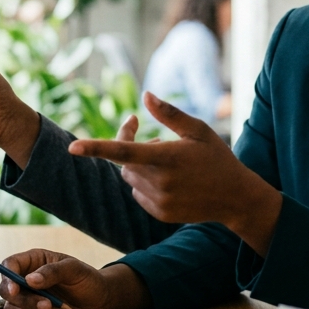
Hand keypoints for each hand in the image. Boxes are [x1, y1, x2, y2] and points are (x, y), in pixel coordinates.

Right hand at [0, 249, 150, 308]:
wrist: (100, 301)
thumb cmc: (87, 279)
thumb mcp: (74, 269)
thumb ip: (52, 272)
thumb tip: (29, 280)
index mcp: (33, 263)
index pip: (9, 266)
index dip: (7, 277)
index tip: (15, 289)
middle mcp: (26, 282)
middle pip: (7, 293)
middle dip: (25, 302)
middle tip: (48, 304)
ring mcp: (28, 302)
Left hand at [68, 92, 282, 254]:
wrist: (235, 198)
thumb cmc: (217, 158)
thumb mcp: (199, 130)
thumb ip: (169, 114)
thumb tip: (145, 95)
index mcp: (168, 157)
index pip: (124, 152)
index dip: (96, 148)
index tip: (73, 147)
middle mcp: (161, 181)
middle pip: (124, 162)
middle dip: (128, 145)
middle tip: (143, 131)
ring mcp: (160, 201)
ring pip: (130, 178)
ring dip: (138, 165)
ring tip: (167, 160)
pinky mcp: (159, 213)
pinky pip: (138, 193)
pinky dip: (146, 183)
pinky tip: (170, 180)